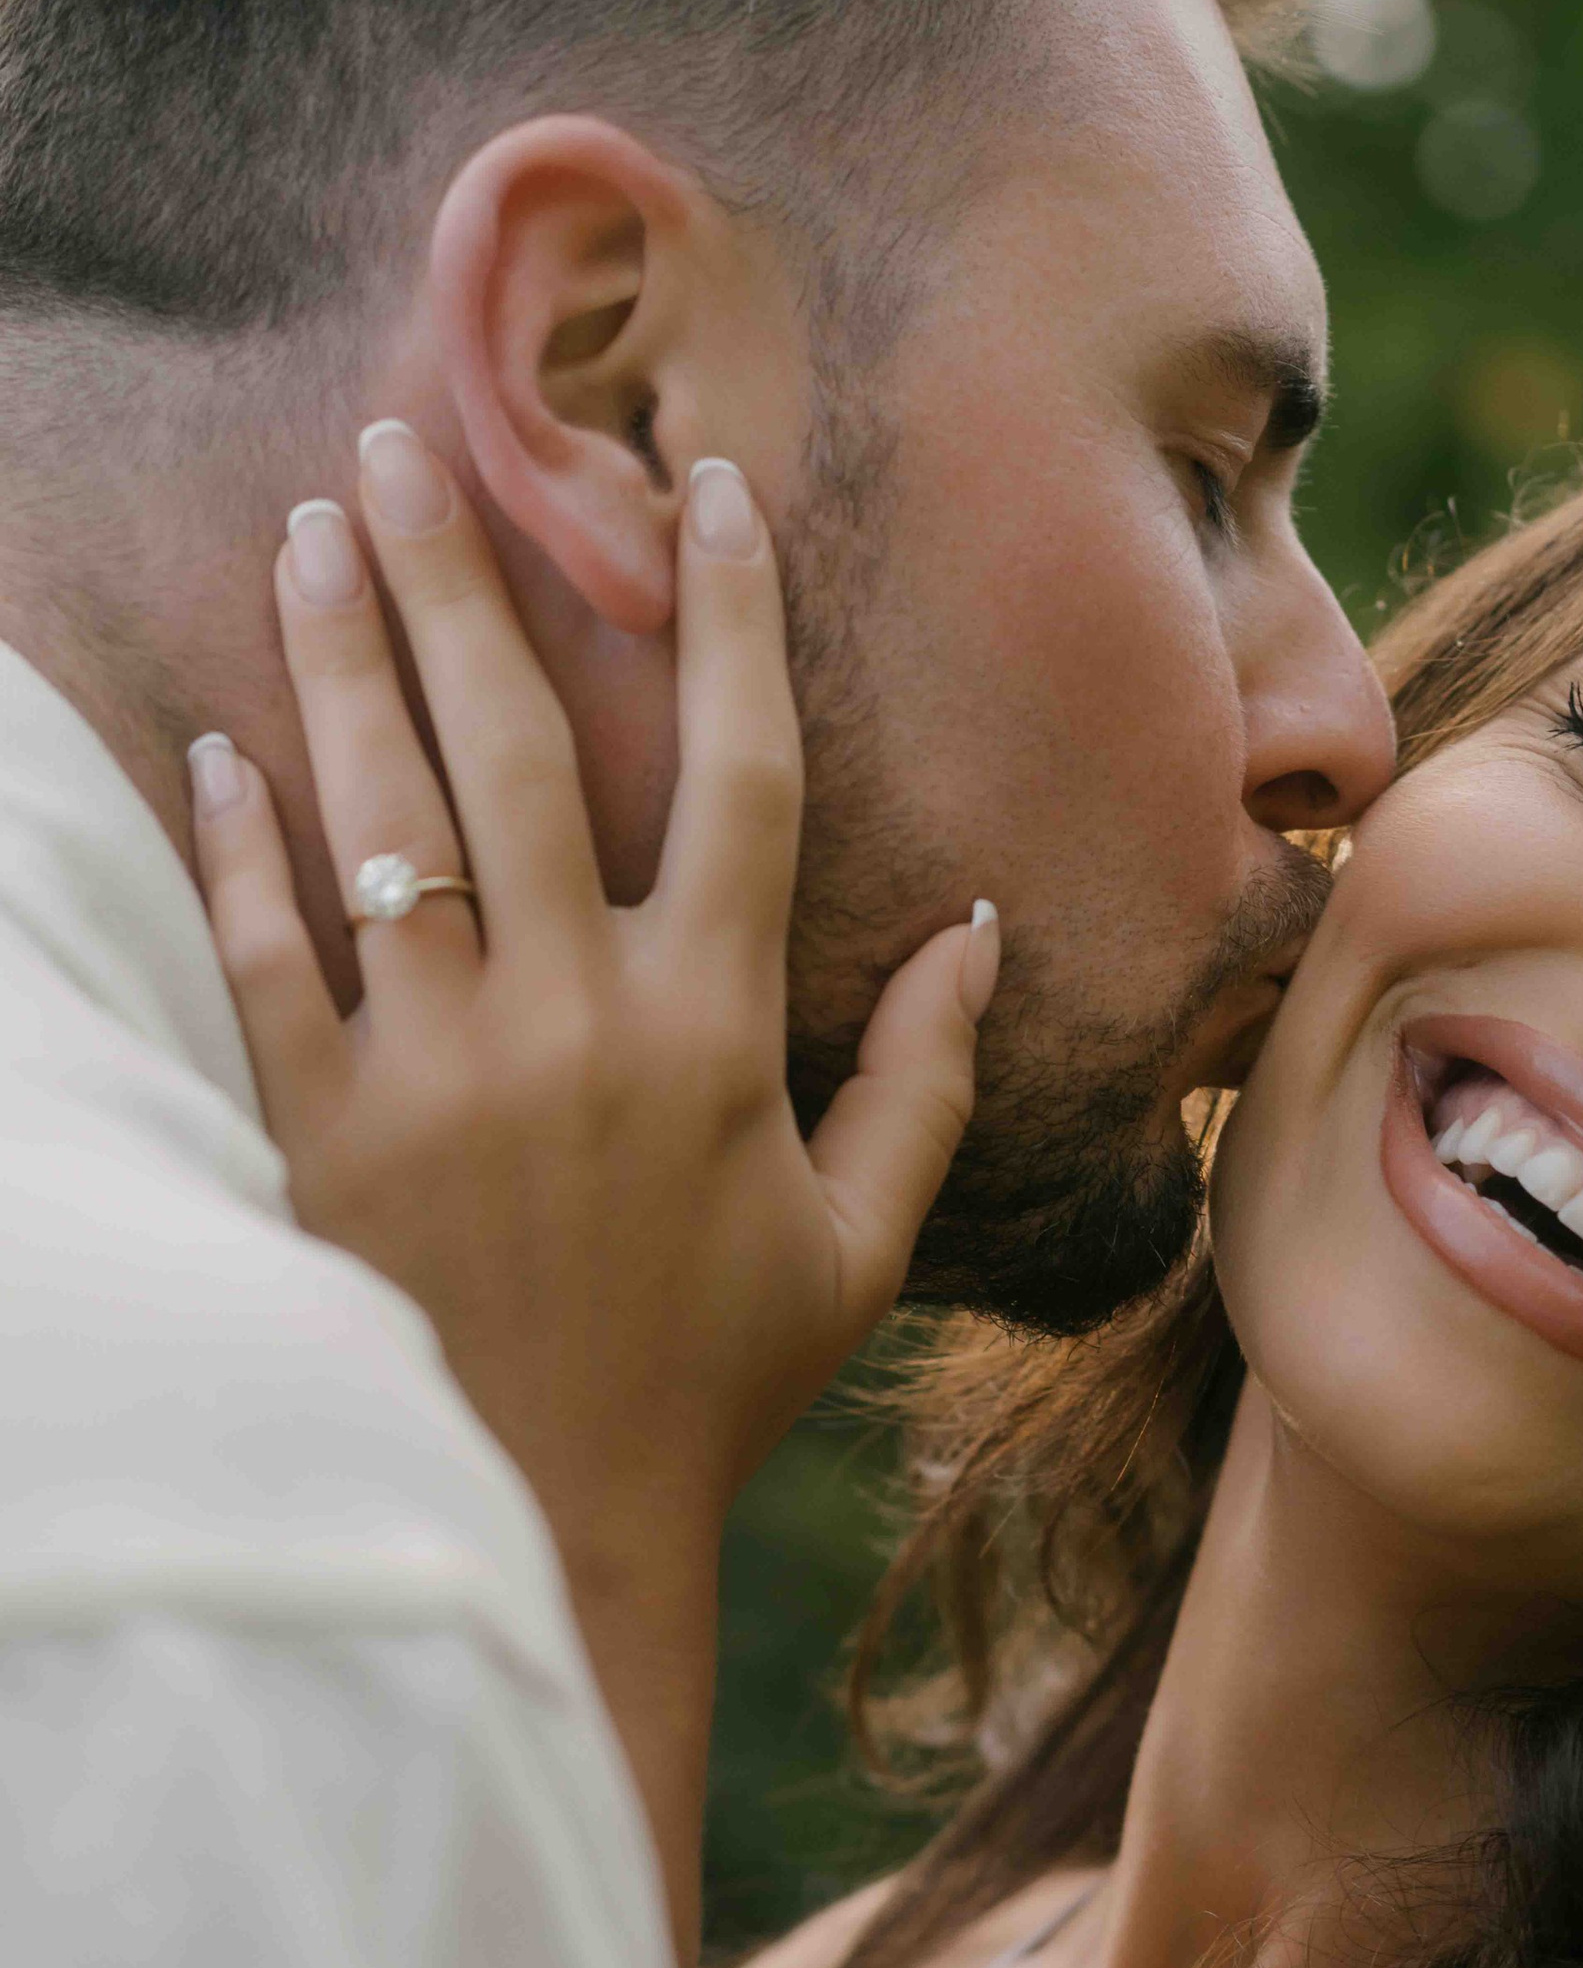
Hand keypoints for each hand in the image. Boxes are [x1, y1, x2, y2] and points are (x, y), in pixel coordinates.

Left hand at [189, 425, 994, 1958]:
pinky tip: (212, 746)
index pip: (741, 775)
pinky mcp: (319, 1128)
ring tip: (307, 532)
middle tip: (408, 439)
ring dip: (340, 659)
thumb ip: (928, 1082)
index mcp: (716, 1031)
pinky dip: (236, 847)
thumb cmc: (715, 1384)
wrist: (546, 1528)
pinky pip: (266, 955)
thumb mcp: (858, 1246)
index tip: (702, 486)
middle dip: (466, 576)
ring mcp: (435, 1068)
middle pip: (524, 746)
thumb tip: (985, 928)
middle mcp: (574, 1020)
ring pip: (384, 815)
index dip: (729, 618)